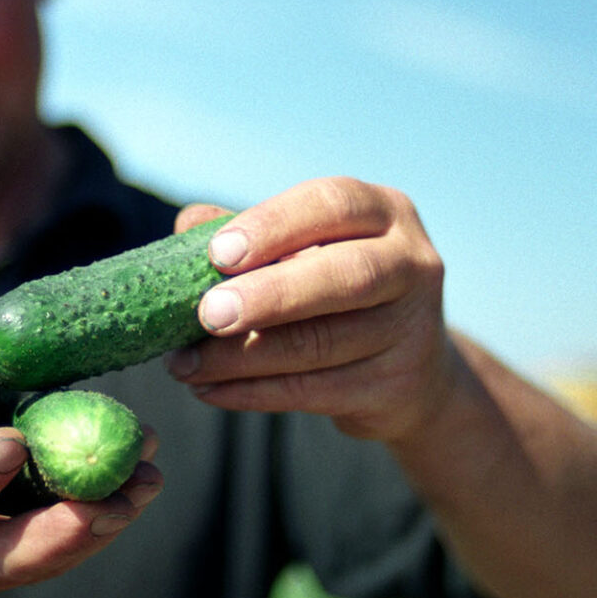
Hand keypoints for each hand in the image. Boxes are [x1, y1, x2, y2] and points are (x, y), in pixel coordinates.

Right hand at [0, 347, 161, 597]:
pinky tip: (142, 475)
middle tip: (112, 495)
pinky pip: (63, 541)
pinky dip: (105, 510)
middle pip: (2, 561)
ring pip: (45, 558)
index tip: (11, 444)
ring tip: (148, 478)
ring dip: (101, 522)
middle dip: (60, 532)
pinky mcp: (19, 554)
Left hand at [168, 177, 461, 442]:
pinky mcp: (396, 386)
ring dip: (243, 357)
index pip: (332, 205)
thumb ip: (252, 234)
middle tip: (208, 315)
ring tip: (184, 364)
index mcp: (384, 212)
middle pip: (345, 276)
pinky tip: (211, 390)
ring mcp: (411, 329)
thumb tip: (188, 226)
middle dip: (270, 296)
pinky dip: (254, 393)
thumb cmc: (336, 291)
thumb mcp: (305, 249)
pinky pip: (315, 391)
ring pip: (322, 343)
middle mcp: (412, 264)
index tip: (218, 254)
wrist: (411, 370)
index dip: (274, 225)